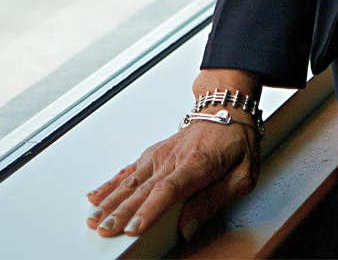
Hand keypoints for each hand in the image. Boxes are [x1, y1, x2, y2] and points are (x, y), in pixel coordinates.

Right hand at [85, 117, 259, 242]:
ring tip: (94, 219)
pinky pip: (129, 169)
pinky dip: (111, 183)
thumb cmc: (237, 140)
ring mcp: (161, 154)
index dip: (150, 210)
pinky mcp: (154, 153)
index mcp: (197, 164)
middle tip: (105, 230)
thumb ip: (215, 200)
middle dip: (122, 211)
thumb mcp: (243, 174)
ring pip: (131, 180)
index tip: (133, 228)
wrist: (227, 107)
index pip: (169, 189)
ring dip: (111, 200)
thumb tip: (189, 227)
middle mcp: (174, 158)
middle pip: (144, 189)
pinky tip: (96, 196)